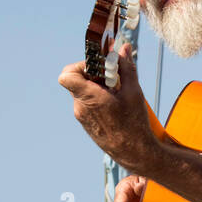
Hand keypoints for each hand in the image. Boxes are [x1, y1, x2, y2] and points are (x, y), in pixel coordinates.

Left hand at [58, 44, 153, 169]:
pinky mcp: (86, 122)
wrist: (133, 153)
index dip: (79, 65)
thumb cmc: (134, 124)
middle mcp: (80, 107)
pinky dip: (97, 98)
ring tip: (116, 92)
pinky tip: (114, 104)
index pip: (67, 75)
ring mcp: (82, 116)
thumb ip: (126, 67)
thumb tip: (123, 48)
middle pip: (77, 80)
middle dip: (93, 73)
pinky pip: (86, 103)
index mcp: (89, 98)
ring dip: (97, 86)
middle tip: (111, 76)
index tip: (97, 66)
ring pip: (82, 91)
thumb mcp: (133, 91)